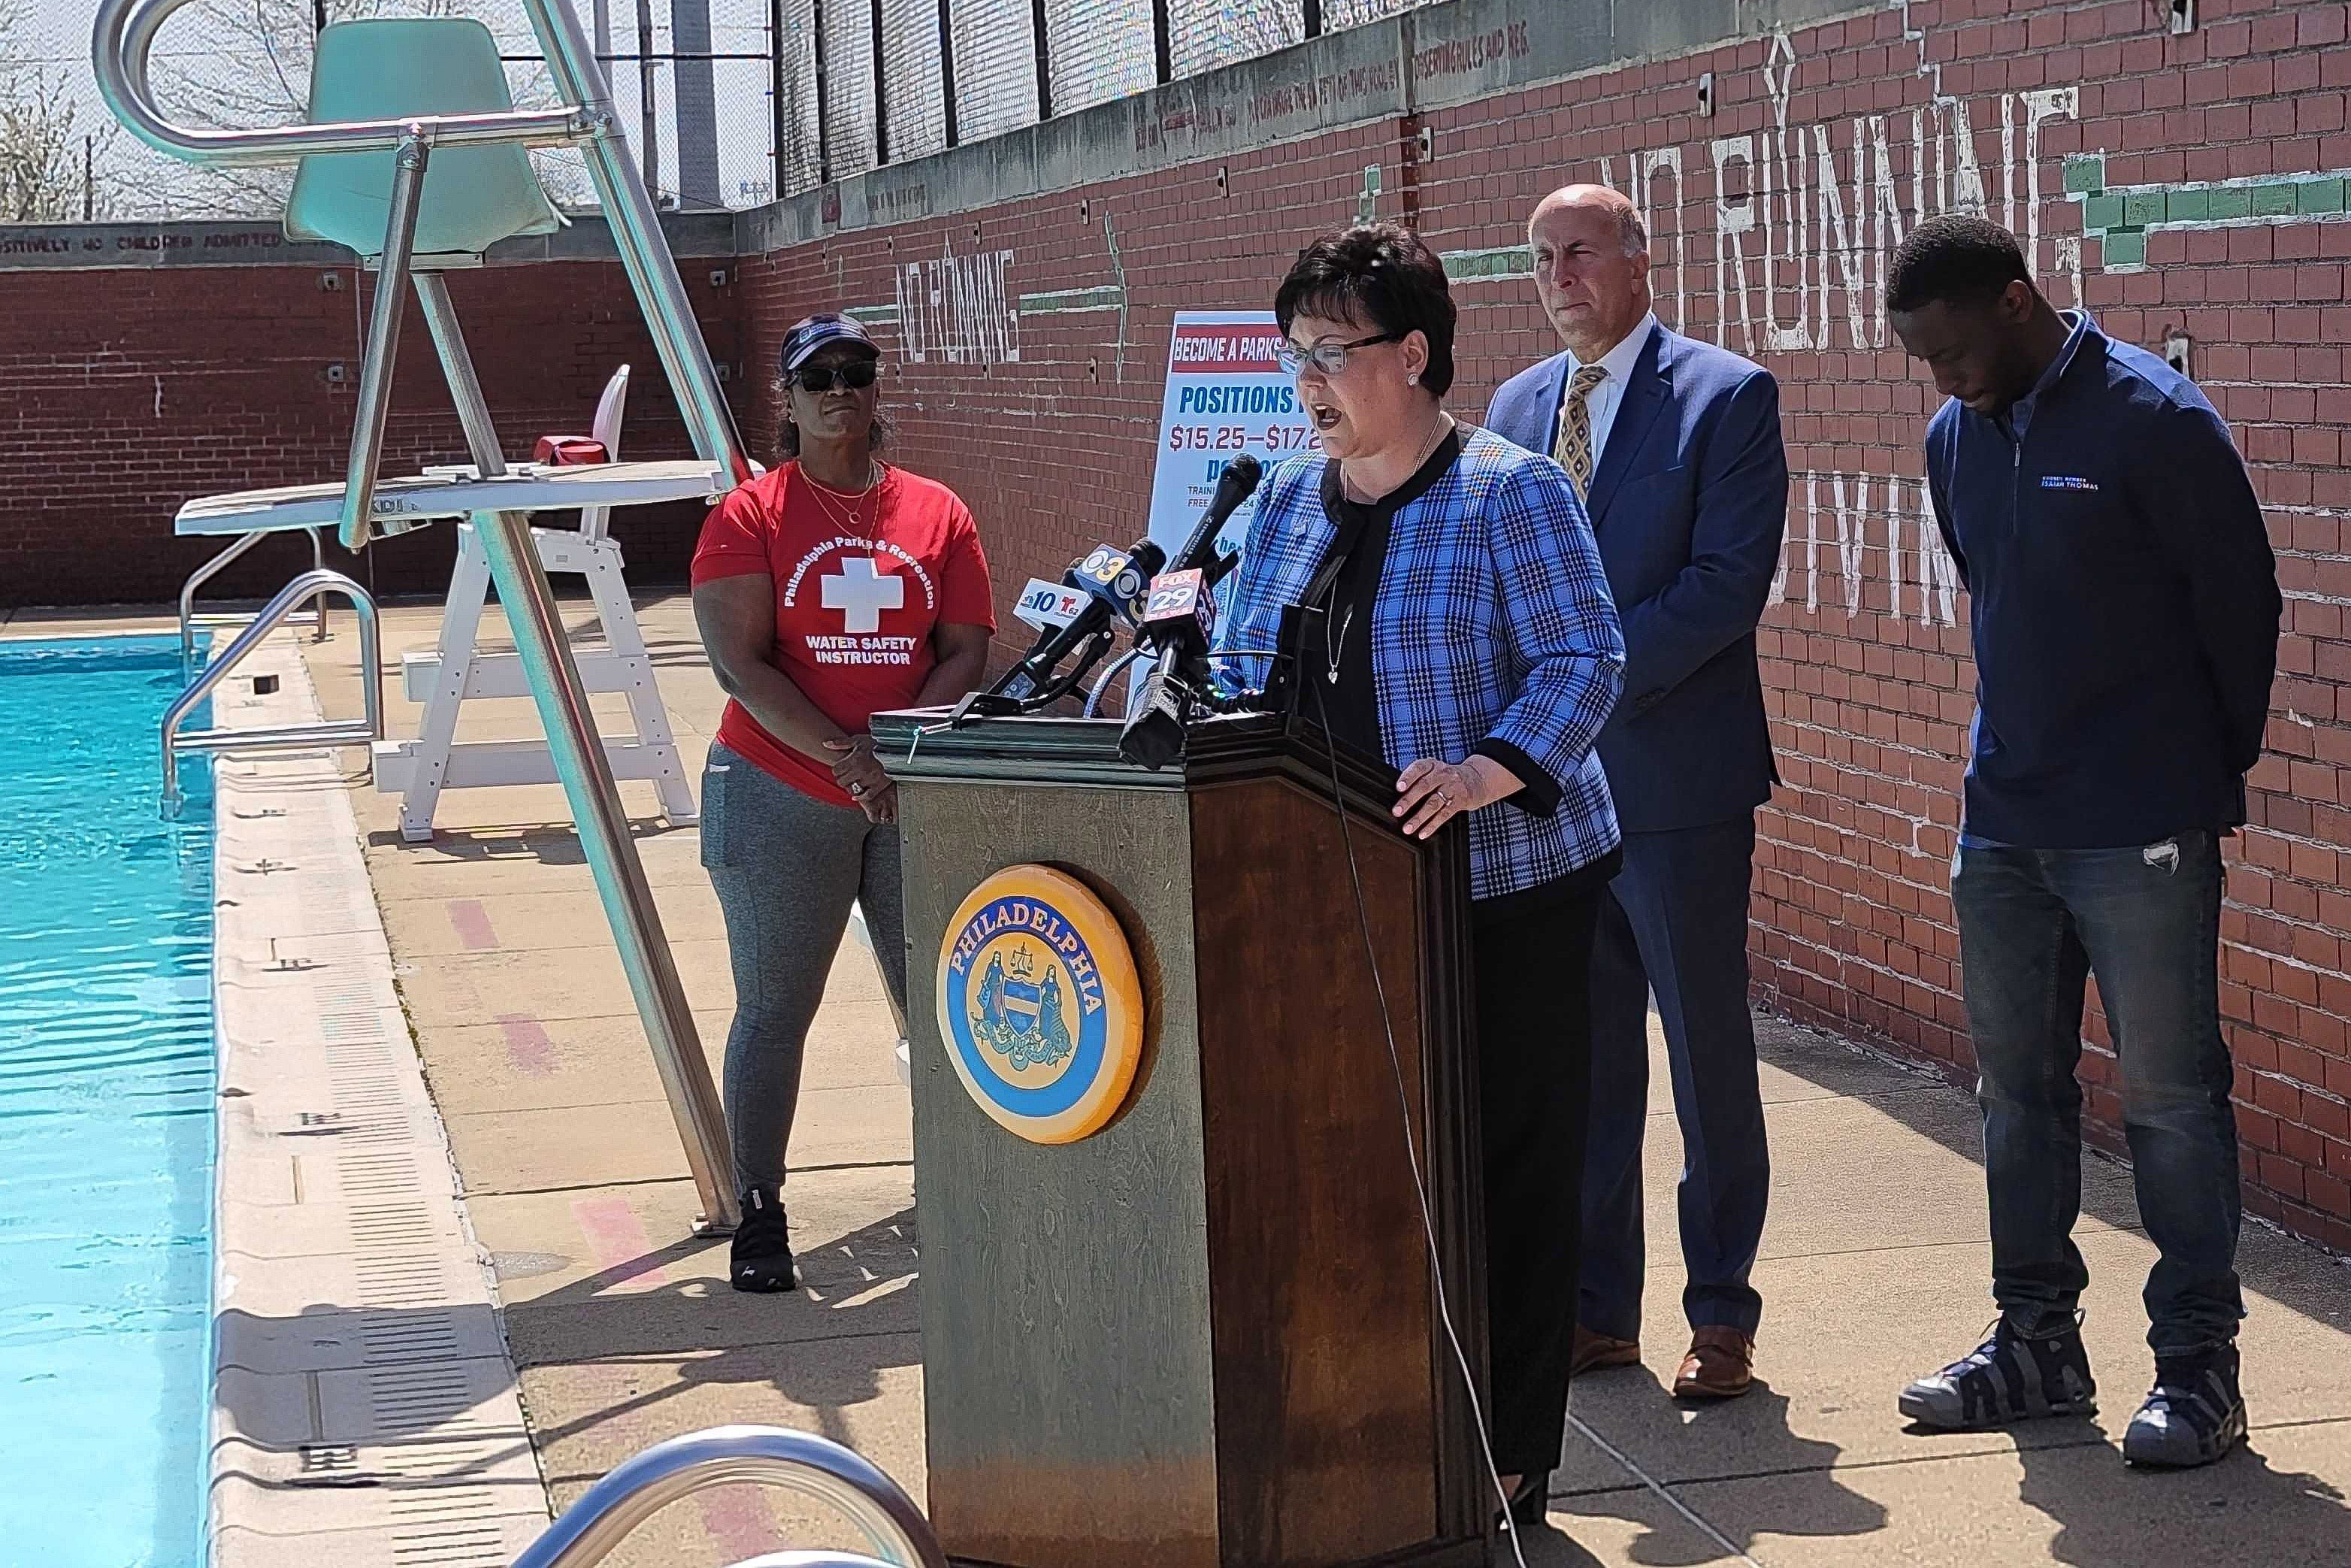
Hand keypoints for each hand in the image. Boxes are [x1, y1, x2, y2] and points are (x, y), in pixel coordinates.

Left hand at [824, 735, 895, 822]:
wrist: (897, 750)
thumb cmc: (878, 744)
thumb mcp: (858, 740)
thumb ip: (840, 743)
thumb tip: (825, 744)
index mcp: (854, 759)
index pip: (836, 770)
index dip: (837, 769)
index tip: (841, 767)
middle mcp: (861, 771)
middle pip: (841, 781)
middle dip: (842, 778)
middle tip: (847, 774)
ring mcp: (870, 780)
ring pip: (851, 789)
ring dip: (850, 786)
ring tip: (853, 781)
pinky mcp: (878, 786)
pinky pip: (865, 796)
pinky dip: (860, 797)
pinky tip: (857, 794)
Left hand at [1394, 754, 1519, 839]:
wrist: (1478, 779)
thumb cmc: (1448, 777)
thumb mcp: (1435, 770)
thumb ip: (1419, 778)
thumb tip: (1397, 796)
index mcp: (1433, 765)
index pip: (1419, 768)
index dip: (1408, 777)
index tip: (1399, 787)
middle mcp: (1442, 775)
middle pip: (1424, 786)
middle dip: (1409, 800)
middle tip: (1397, 811)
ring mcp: (1452, 788)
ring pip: (1433, 803)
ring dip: (1419, 817)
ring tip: (1408, 828)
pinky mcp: (1460, 801)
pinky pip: (1444, 814)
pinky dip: (1432, 825)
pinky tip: (1423, 833)